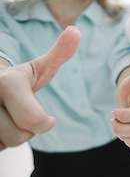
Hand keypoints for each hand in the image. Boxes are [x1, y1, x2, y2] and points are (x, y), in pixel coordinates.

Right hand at [0, 27, 79, 149]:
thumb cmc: (18, 81)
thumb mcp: (38, 68)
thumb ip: (59, 53)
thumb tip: (75, 30)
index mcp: (6, 82)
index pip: (32, 119)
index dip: (44, 124)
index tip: (48, 118)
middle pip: (17, 137)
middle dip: (27, 132)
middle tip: (23, 117)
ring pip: (3, 145)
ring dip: (10, 138)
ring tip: (8, 119)